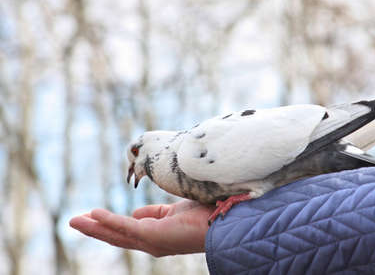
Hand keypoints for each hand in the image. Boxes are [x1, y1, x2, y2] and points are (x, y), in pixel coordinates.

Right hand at [69, 200, 214, 256]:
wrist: (221, 221)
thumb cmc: (202, 214)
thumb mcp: (173, 211)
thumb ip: (154, 213)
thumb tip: (136, 213)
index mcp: (156, 235)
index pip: (128, 230)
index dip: (110, 224)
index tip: (94, 216)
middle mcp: (151, 242)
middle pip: (116, 236)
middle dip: (95, 229)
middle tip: (74, 222)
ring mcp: (151, 240)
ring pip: (115, 234)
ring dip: (94, 227)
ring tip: (75, 221)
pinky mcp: (152, 235)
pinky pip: (124, 226)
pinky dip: (107, 221)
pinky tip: (93, 215)